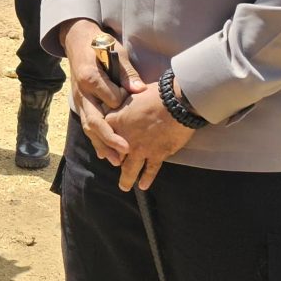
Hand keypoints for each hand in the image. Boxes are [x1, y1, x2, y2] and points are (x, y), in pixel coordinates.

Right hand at [61, 19, 128, 161]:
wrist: (77, 42)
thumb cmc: (100, 45)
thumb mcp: (116, 51)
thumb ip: (127, 73)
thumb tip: (139, 91)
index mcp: (91, 77)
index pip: (109, 98)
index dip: (123, 104)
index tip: (137, 106)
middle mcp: (82, 92)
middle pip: (94, 119)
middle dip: (109, 137)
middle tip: (126, 150)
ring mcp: (79, 100)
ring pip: (88, 126)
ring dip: (102, 145)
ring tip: (116, 160)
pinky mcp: (80, 105)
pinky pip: (86, 126)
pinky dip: (96, 141)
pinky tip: (105, 154)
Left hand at [101, 75, 193, 190]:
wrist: (176, 102)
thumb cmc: (156, 94)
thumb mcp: (132, 94)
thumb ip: (124, 104)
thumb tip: (121, 103)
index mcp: (117, 121)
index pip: (104, 134)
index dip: (103, 142)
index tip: (104, 147)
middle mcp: (125, 138)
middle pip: (115, 155)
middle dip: (114, 162)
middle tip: (114, 167)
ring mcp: (141, 149)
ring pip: (129, 169)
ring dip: (126, 179)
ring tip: (124, 186)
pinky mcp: (157, 155)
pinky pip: (150, 170)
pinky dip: (146, 179)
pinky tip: (143, 186)